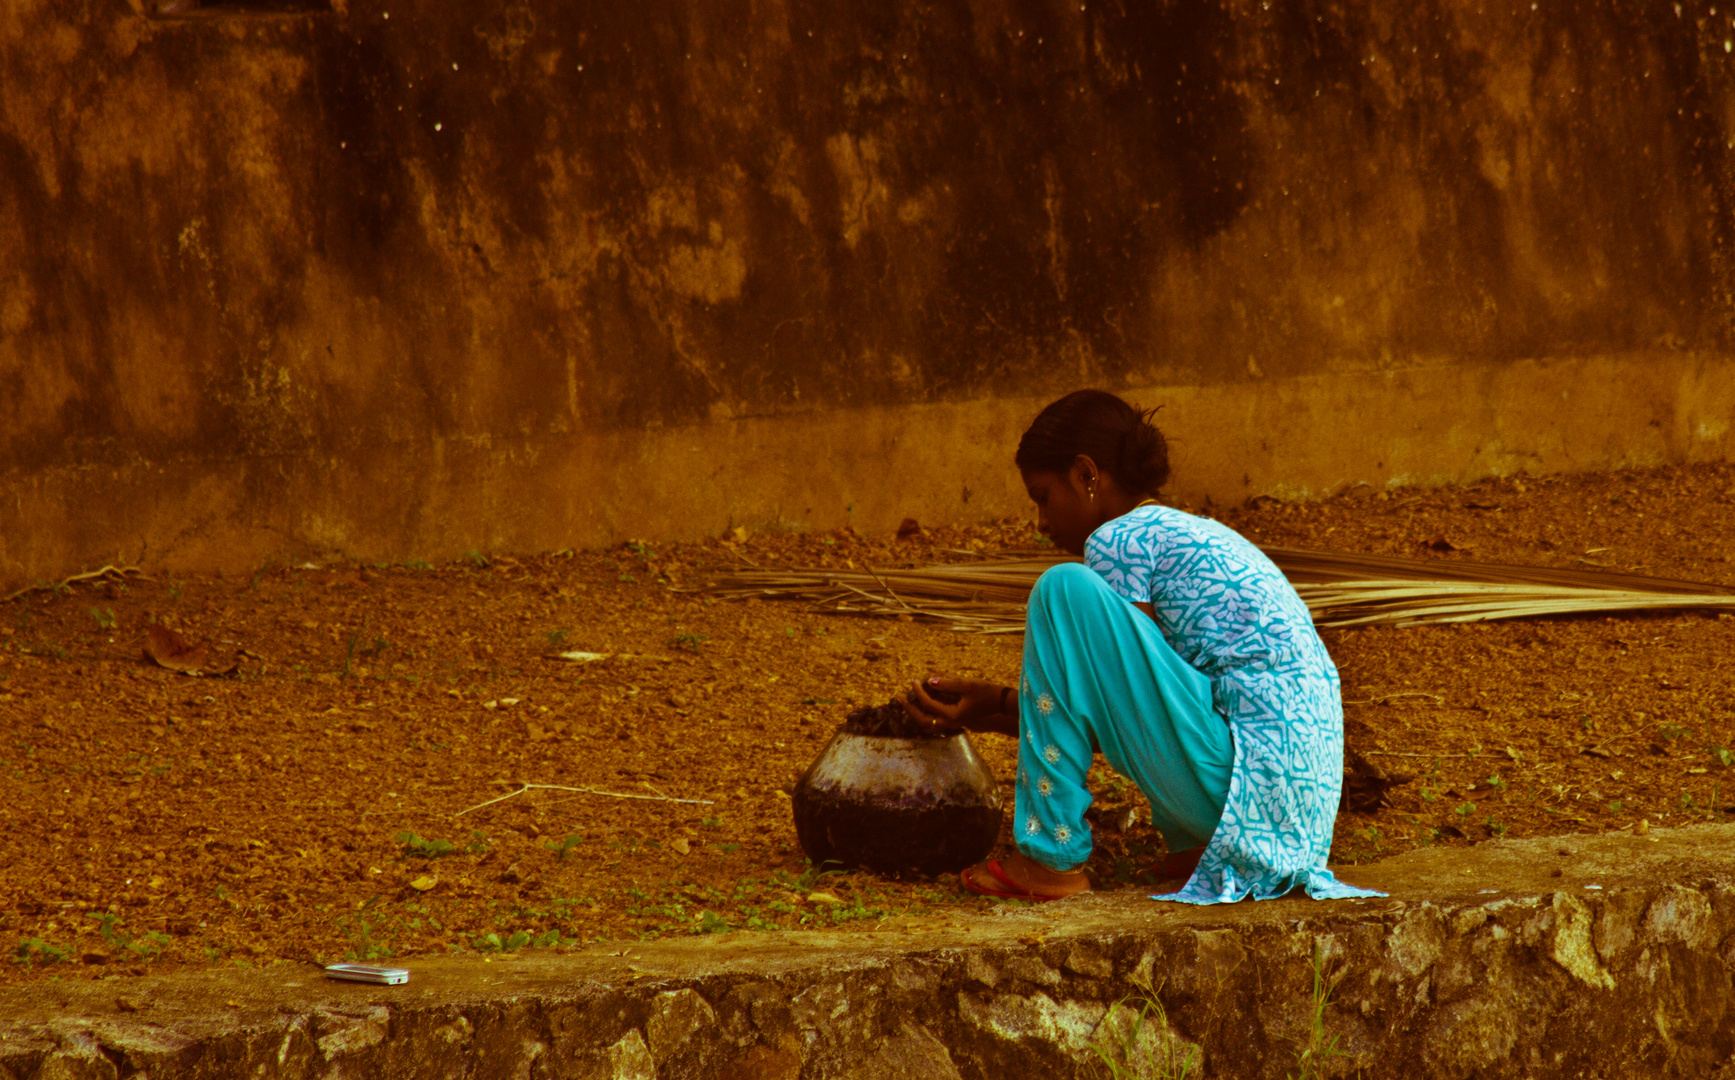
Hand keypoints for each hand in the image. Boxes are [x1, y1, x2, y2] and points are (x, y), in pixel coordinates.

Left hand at [901, 676, 1016, 735]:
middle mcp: (950, 723)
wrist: (1000, 703)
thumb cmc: (986, 692)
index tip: (913, 680)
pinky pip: (933, 723)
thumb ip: (948, 683)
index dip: (918, 691)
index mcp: (953, 715)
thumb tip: (929, 680)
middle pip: (923, 720)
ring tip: (906, 703)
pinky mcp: (954, 722)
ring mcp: (952, 725)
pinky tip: (920, 707)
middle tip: (898, 698)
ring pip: (927, 724)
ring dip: (915, 714)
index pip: (928, 704)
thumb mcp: (968, 685)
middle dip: (909, 708)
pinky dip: (924, 716)